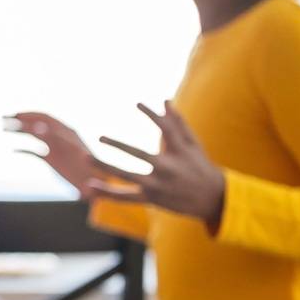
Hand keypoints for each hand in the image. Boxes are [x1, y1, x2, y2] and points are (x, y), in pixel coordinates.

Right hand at [6, 111, 113, 195]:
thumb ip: (55, 138)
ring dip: (20, 131)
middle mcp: (60, 137)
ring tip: (4, 128)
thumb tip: (37, 127)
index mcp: (66, 132)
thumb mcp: (71, 152)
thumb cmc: (86, 170)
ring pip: (34, 136)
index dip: (29, 115)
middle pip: (36, 124)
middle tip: (4, 119)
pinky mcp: (53, 160)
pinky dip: (24, 149)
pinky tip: (14, 150)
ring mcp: (55, 149)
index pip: (44, 118)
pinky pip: (35, 151)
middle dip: (21, 120)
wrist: (96, 188)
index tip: (15, 115)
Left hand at [89, 103, 226, 227]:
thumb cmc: (199, 165)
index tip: (137, 103)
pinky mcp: (152, 198)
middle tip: (99, 137)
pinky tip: (90, 187)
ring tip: (85, 157)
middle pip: (139, 155)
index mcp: (179, 151)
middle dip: (118, 146)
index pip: (164, 128)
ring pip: (127, 175)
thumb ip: (177, 122)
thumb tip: (164, 101)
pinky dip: (108, 193)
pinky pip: (126, 197)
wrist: (214, 198)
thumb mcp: (192, 144)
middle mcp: (167, 168)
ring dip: (105, 167)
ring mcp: (158, 184)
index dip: (152, 115)